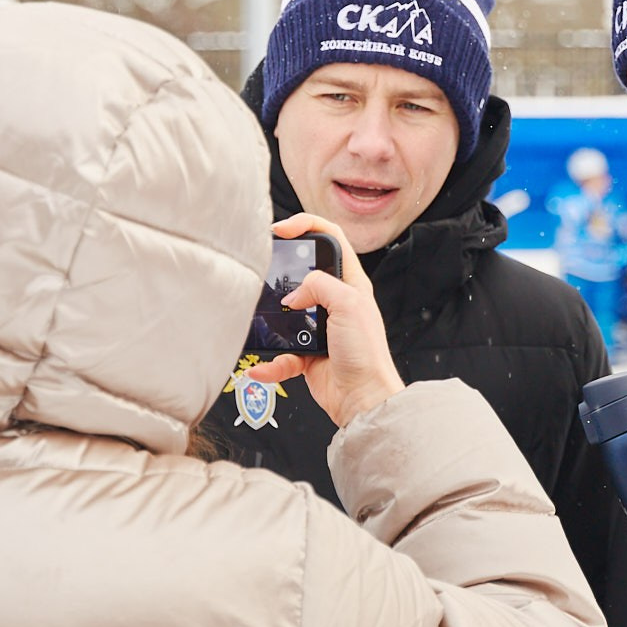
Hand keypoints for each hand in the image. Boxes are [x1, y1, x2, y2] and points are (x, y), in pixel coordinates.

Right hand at [250, 214, 404, 428]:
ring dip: (272, 321)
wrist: (364, 400)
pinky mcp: (307, 354)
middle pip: (303, 274)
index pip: (331, 239)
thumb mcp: (348, 304)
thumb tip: (294, 294)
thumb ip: (319, 285)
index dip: (307, 226)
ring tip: (260, 320)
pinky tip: (261, 368)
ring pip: (286, 314)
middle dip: (283, 271)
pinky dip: (270, 363)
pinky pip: (281, 354)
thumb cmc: (366, 354)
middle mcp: (335, 302)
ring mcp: (320, 328)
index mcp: (351, 283)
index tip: (282, 229)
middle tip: (264, 266)